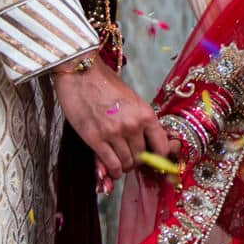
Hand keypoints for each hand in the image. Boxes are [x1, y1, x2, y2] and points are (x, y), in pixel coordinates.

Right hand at [52, 60, 170, 182]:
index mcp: (146, 114)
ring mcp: (114, 133)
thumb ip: (140, 120)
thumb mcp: (132, 100)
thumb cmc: (105, 83)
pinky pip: (110, 164)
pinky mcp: (95, 138)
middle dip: (137, 162)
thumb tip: (146, 140)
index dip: (159, 158)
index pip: (162, 147)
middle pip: (142, 158)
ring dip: (124, 167)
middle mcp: (133, 125)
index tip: (153, 159)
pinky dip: (112, 171)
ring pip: (126, 163)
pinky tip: (112, 170)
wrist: (81, 73)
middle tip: (130, 159)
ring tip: (120, 164)